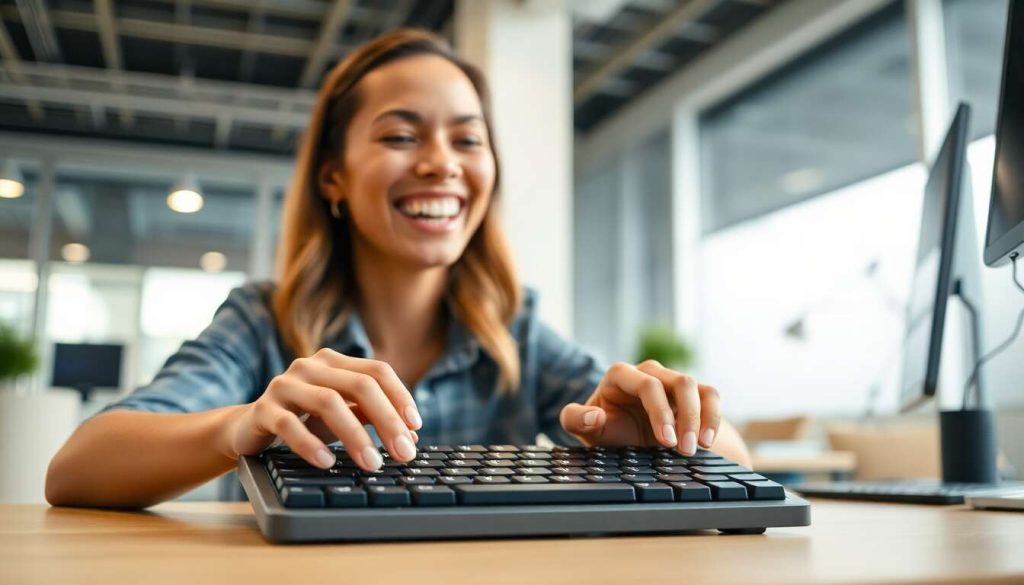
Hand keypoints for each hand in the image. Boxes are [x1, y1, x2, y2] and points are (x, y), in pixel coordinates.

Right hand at [223, 349, 421, 471]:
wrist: (248, 428)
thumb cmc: (304, 421)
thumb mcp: (341, 416)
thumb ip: (371, 416)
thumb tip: (410, 434)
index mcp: (334, 362)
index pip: (377, 371)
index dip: (401, 397)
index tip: (416, 427)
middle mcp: (310, 366)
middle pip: (360, 385)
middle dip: (387, 420)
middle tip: (403, 453)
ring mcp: (285, 384)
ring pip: (328, 402)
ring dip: (355, 435)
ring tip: (372, 463)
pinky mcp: (262, 409)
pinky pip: (289, 425)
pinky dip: (311, 444)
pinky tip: (327, 462)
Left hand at [559, 360, 720, 455]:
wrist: (627, 436)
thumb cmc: (605, 429)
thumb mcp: (586, 429)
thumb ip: (576, 421)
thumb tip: (595, 416)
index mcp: (621, 375)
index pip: (647, 385)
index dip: (660, 412)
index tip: (667, 441)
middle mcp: (649, 372)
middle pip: (678, 383)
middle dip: (685, 418)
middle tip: (685, 451)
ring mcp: (671, 380)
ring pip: (696, 387)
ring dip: (701, 418)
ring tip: (699, 448)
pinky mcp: (691, 393)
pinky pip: (710, 395)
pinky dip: (713, 416)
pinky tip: (708, 441)